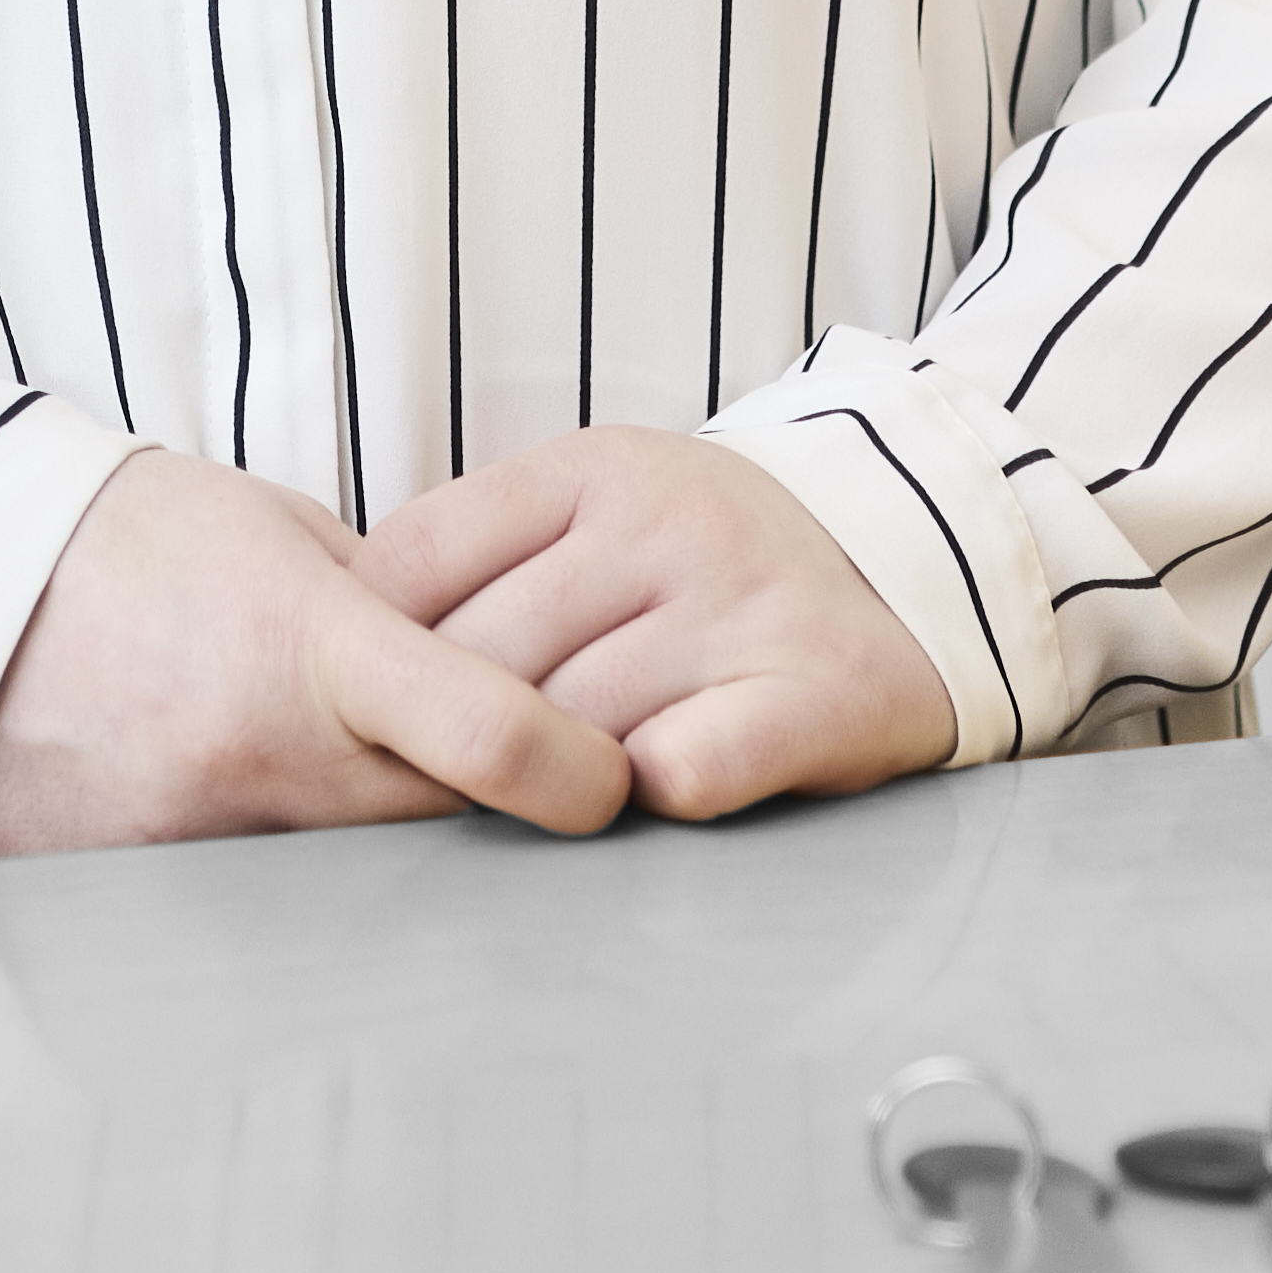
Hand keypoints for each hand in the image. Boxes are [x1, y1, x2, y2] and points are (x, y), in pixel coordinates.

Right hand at [0, 448, 634, 857]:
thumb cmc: (124, 537)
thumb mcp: (280, 538)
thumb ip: (390, 610)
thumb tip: (484, 663)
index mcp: (310, 651)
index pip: (489, 738)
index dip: (581, 772)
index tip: (614, 783)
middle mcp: (260, 761)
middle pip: (441, 830)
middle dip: (494, 822)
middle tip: (529, 803)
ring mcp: (191, 843)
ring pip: (351, 887)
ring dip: (379, 861)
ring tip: (366, 821)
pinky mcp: (125, 894)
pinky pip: (245, 915)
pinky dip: (275, 892)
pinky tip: (261, 846)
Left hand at [357, 421, 954, 821]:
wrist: (922, 574)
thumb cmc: (716, 571)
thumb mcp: (603, 517)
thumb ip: (490, 564)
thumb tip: (348, 655)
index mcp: (599, 470)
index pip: (419, 558)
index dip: (378, 651)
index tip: (379, 705)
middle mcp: (670, 523)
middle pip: (485, 660)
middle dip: (454, 740)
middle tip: (449, 785)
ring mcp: (745, 604)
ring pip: (572, 728)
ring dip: (547, 785)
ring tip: (549, 802)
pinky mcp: (817, 693)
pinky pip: (687, 769)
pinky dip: (649, 796)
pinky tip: (645, 802)